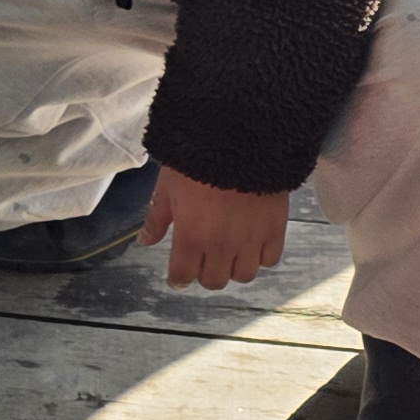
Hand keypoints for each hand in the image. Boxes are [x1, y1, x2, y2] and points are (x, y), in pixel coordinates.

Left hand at [140, 168, 289, 289]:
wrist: (241, 138)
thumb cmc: (199, 158)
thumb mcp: (168, 186)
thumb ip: (157, 218)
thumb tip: (145, 241)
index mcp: (191, 236)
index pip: (182, 276)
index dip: (178, 278)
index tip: (179, 275)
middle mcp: (220, 246)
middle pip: (213, 282)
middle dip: (205, 273)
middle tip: (204, 257)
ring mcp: (250, 240)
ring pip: (243, 276)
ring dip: (234, 267)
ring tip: (230, 251)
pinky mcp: (274, 229)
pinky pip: (269, 259)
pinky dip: (260, 256)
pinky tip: (253, 242)